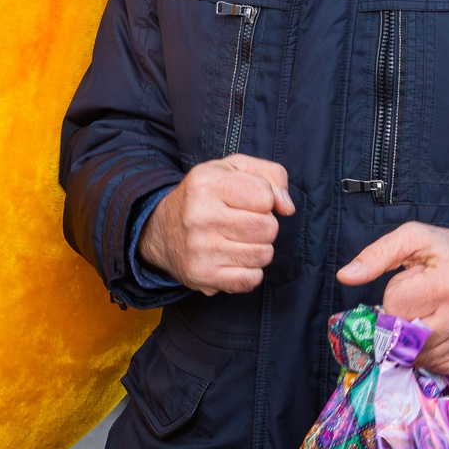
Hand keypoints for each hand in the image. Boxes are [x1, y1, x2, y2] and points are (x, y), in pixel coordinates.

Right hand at [141, 155, 293, 295]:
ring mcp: (200, 249)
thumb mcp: (234, 169)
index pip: (266, 196)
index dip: (265, 199)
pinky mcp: (202, 275)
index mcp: (207, 183)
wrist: (161, 228)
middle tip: (244, 222)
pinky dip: (249, 271)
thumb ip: (271, 176)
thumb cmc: (206, 195)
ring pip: (264, 255)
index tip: (248, 201)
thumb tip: (287, 208)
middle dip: (264, 225)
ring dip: (258, 249)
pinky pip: (251, 279)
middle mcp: (199, 215)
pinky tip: (233, 259)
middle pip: (268, 228)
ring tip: (238, 240)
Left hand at [335, 223, 448, 374]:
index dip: (398, 294)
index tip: (415, 283)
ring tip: (431, 315)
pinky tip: (442, 332)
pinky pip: (437, 366)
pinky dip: (431, 352)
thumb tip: (346, 276)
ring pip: (417, 355)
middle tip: (420, 303)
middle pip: (404, 336)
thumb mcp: (414, 238)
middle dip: (402, 320)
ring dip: (414, 339)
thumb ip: (377, 254)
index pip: (395, 306)